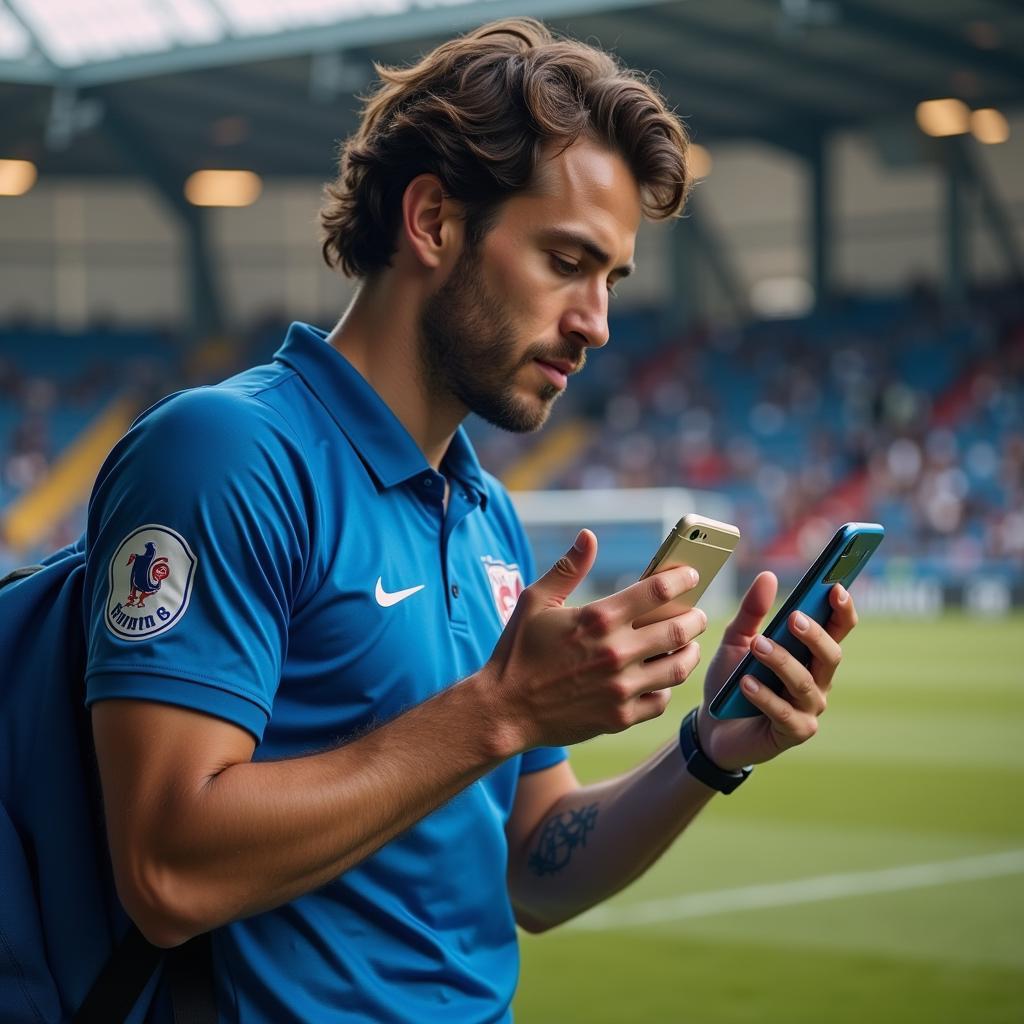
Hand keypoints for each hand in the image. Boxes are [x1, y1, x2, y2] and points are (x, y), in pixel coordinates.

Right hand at [484, 529, 706, 750]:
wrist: (504, 710)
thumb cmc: (517, 652)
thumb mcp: (535, 601)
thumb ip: (567, 568)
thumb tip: (588, 536)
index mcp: (598, 618)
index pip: (658, 590)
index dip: (682, 579)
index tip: (690, 577)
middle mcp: (616, 652)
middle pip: (679, 629)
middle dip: (695, 618)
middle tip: (695, 614)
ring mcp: (621, 687)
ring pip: (678, 667)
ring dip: (690, 652)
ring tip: (688, 645)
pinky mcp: (620, 717)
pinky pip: (660, 700)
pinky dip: (666, 687)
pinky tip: (661, 678)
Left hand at [696, 571, 858, 771]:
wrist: (713, 725)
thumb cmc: (732, 680)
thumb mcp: (738, 640)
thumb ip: (752, 611)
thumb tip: (768, 576)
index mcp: (811, 654)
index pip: (838, 629)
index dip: (842, 609)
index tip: (835, 587)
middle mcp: (818, 681)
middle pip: (830, 655)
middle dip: (814, 635)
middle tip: (793, 617)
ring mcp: (809, 708)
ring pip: (805, 682)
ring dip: (782, 662)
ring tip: (757, 646)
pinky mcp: (794, 732)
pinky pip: (783, 713)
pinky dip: (764, 697)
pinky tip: (745, 683)